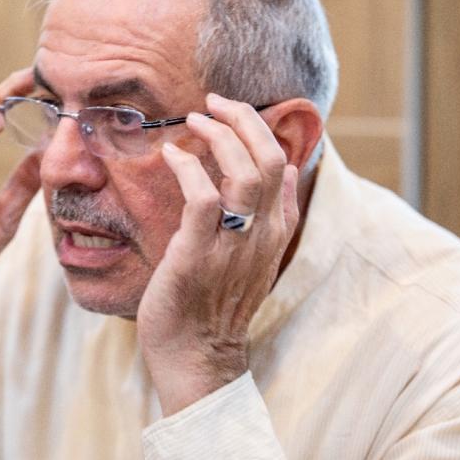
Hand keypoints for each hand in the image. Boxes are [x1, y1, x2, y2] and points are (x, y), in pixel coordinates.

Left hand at [136, 93, 299, 414]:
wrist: (197, 356)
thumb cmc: (217, 302)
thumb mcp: (255, 255)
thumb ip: (275, 214)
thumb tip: (287, 173)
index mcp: (276, 230)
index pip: (282, 162)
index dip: (259, 127)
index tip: (231, 110)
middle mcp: (262, 234)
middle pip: (269, 158)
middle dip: (243, 119)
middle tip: (213, 103)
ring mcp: (233, 246)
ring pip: (245, 173)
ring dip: (219, 136)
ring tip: (195, 119)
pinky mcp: (198, 255)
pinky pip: (203, 198)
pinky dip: (188, 168)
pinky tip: (172, 155)